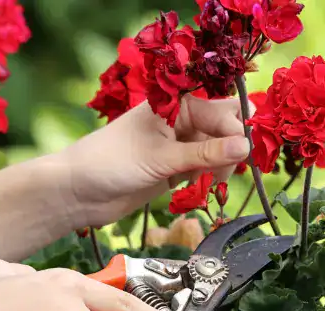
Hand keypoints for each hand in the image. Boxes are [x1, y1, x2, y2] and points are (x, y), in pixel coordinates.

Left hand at [52, 96, 249, 227]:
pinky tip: (199, 189)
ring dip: (220, 168)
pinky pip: (204, 169)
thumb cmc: (111, 163)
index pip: (222, 113)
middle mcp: (180, 121)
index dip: (236, 133)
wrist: (77, 192)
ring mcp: (178, 145)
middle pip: (223, 128)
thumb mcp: (161, 158)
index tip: (240, 157)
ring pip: (217, 152)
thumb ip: (205, 154)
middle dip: (232, 148)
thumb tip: (246, 146)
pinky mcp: (174, 168)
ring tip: (208, 184)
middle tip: (225, 170)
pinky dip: (208, 179)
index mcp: (175, 104)